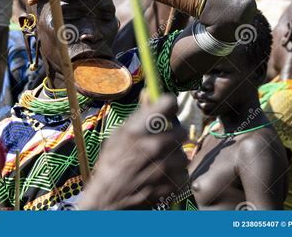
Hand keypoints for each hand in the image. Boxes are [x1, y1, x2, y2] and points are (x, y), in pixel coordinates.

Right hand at [78, 95, 188, 209]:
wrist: (108, 200)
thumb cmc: (111, 165)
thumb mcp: (119, 135)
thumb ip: (138, 115)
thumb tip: (149, 93)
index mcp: (138, 129)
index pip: (168, 103)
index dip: (168, 105)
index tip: (167, 110)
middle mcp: (154, 145)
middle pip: (181, 130)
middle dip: (173, 135)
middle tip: (162, 142)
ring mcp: (165, 166)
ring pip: (183, 153)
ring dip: (174, 157)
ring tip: (158, 163)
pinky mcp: (172, 184)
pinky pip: (183, 172)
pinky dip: (175, 174)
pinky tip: (160, 176)